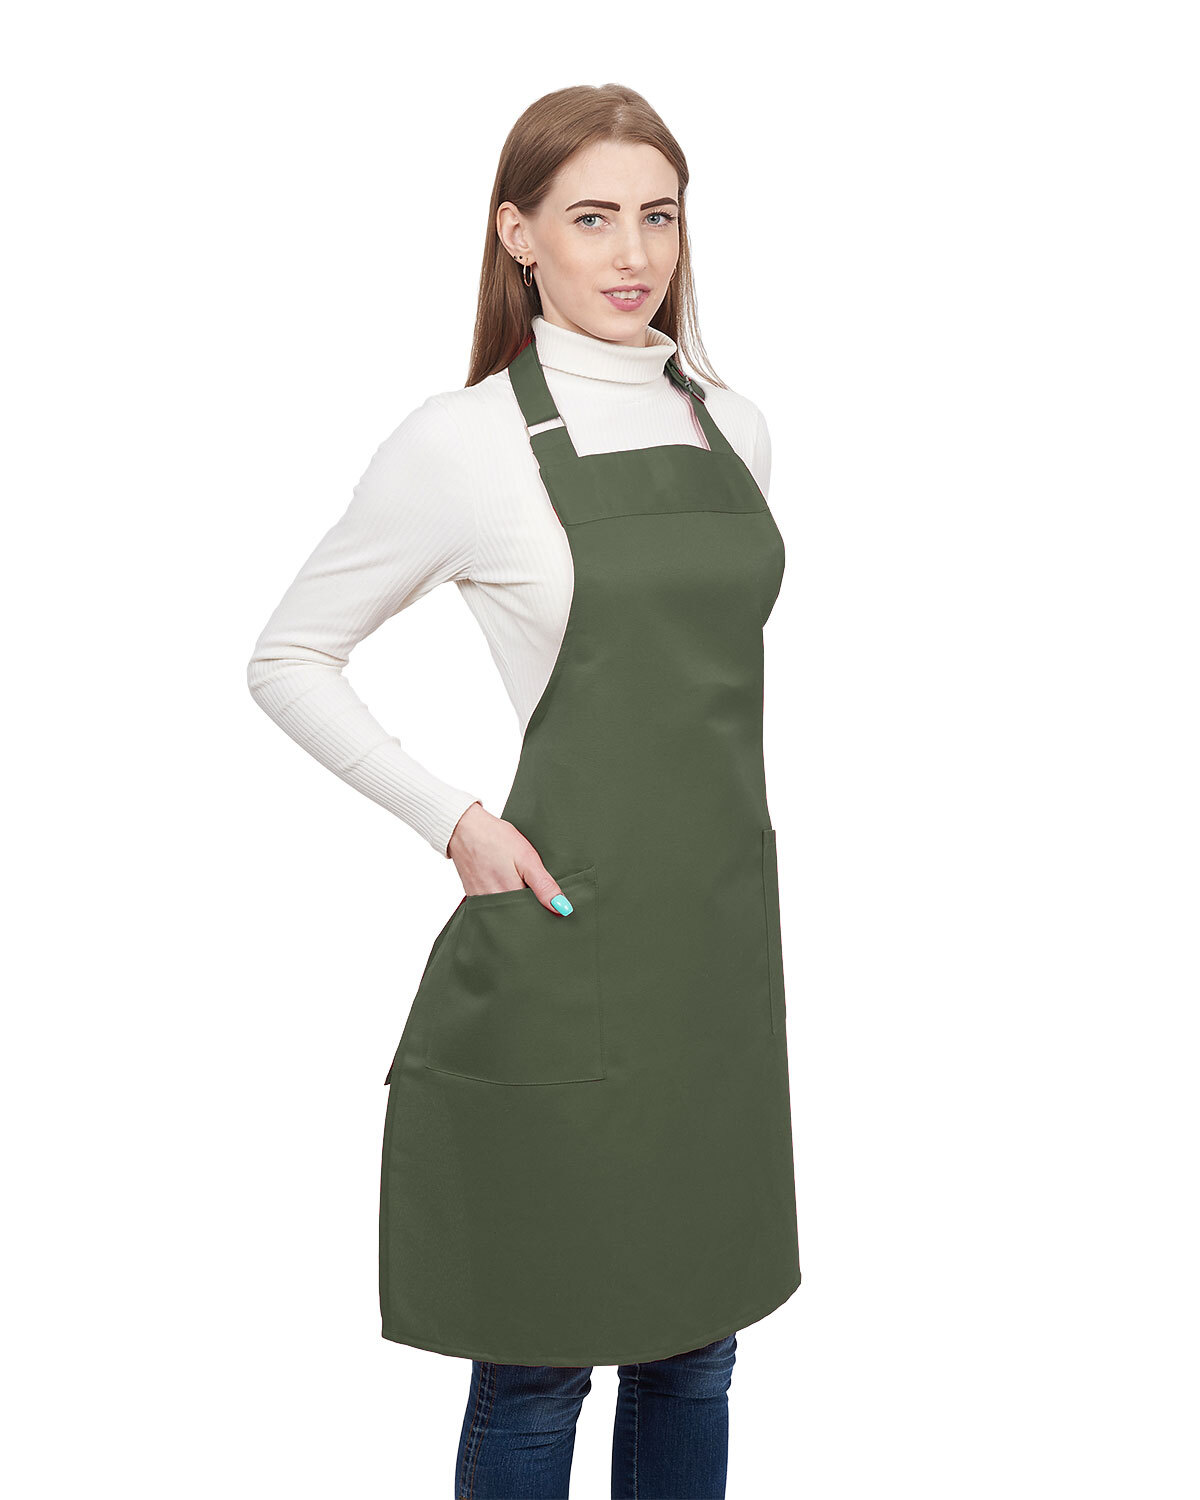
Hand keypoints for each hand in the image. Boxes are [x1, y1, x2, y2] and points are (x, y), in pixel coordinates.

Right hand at [446, 803, 574, 914]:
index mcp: (509, 897)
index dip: (546, 913)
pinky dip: (506, 900)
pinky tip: (511, 885)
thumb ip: (543, 885)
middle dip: (533, 911)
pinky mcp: (476, 899)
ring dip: (519, 906)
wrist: (464, 829)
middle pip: (520, 919)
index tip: (556, 906)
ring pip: (508, 914)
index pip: (533, 918)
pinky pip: (496, 907)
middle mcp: (494, 906)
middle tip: (540, 893)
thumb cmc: (495, 839)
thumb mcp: (526, 858)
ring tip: (525, 887)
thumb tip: (562, 908)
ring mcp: (483, 903)